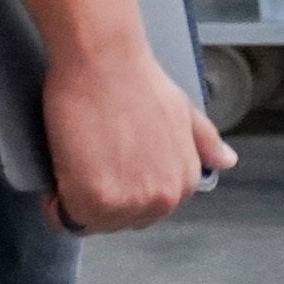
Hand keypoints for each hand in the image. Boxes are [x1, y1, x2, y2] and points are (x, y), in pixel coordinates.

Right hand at [40, 37, 236, 234]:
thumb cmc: (137, 81)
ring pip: (92, 222)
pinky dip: (57, 200)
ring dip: (78, 198)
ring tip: (81, 156)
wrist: (105, 60)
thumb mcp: (184, 112)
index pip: (144, 212)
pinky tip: (65, 166)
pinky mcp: (95, 200)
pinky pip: (68, 218)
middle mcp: (164, 200)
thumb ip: (204, 142)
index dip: (121, 188)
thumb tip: (226, 160)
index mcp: (185, 183)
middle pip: (118, 221)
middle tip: (93, 155)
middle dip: (100, 196)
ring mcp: (130, 203)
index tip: (110, 162)